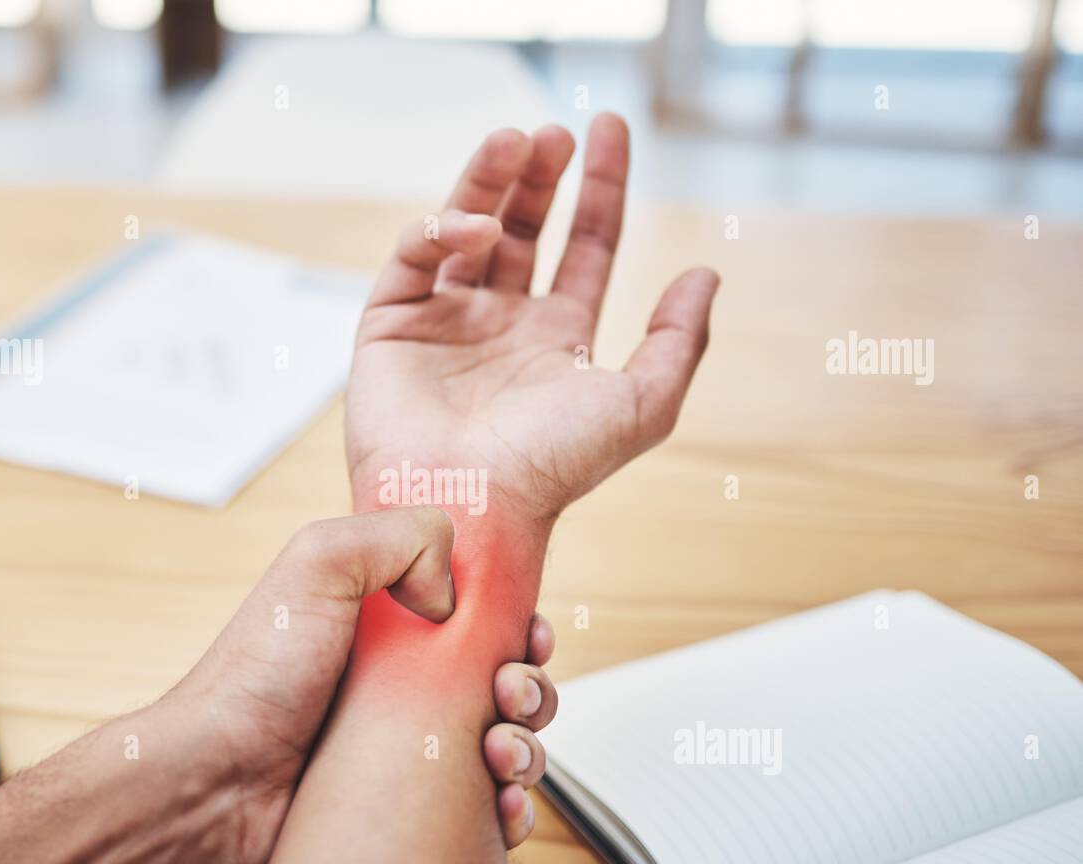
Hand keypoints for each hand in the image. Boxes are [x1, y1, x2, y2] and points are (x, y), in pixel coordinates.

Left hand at [158, 508, 558, 863]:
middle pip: (503, 684)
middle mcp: (402, 688)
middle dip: (529, 688)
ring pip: (505, 750)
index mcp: (388, 628)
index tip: (526, 636)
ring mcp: (407, 752)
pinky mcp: (409, 810)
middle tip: (509, 693)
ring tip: (500, 752)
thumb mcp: (318, 564)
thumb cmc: (253, 679)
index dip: (515, 626)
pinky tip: (501, 805)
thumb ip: (396, 536)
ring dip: (527, 748)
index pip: (478, 620)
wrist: (215, 788)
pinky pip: (483, 814)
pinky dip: (510, 811)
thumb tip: (452, 590)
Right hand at [347, 114, 718, 522]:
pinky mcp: (390, 327)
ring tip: (514, 139)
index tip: (609, 129)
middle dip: (541, 176)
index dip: (602, 188)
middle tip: (555, 132)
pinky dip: (440, 232)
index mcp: (559, 340)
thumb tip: (704, 273)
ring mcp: (444, 322)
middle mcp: (502, 325)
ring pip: (465, 229)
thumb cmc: (553, 465)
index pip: (586, 245)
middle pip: (525, 227)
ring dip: (489, 180)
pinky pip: (413, 259)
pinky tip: (476, 231)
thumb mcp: (641, 404)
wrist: (470, 504)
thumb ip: (679, 339)